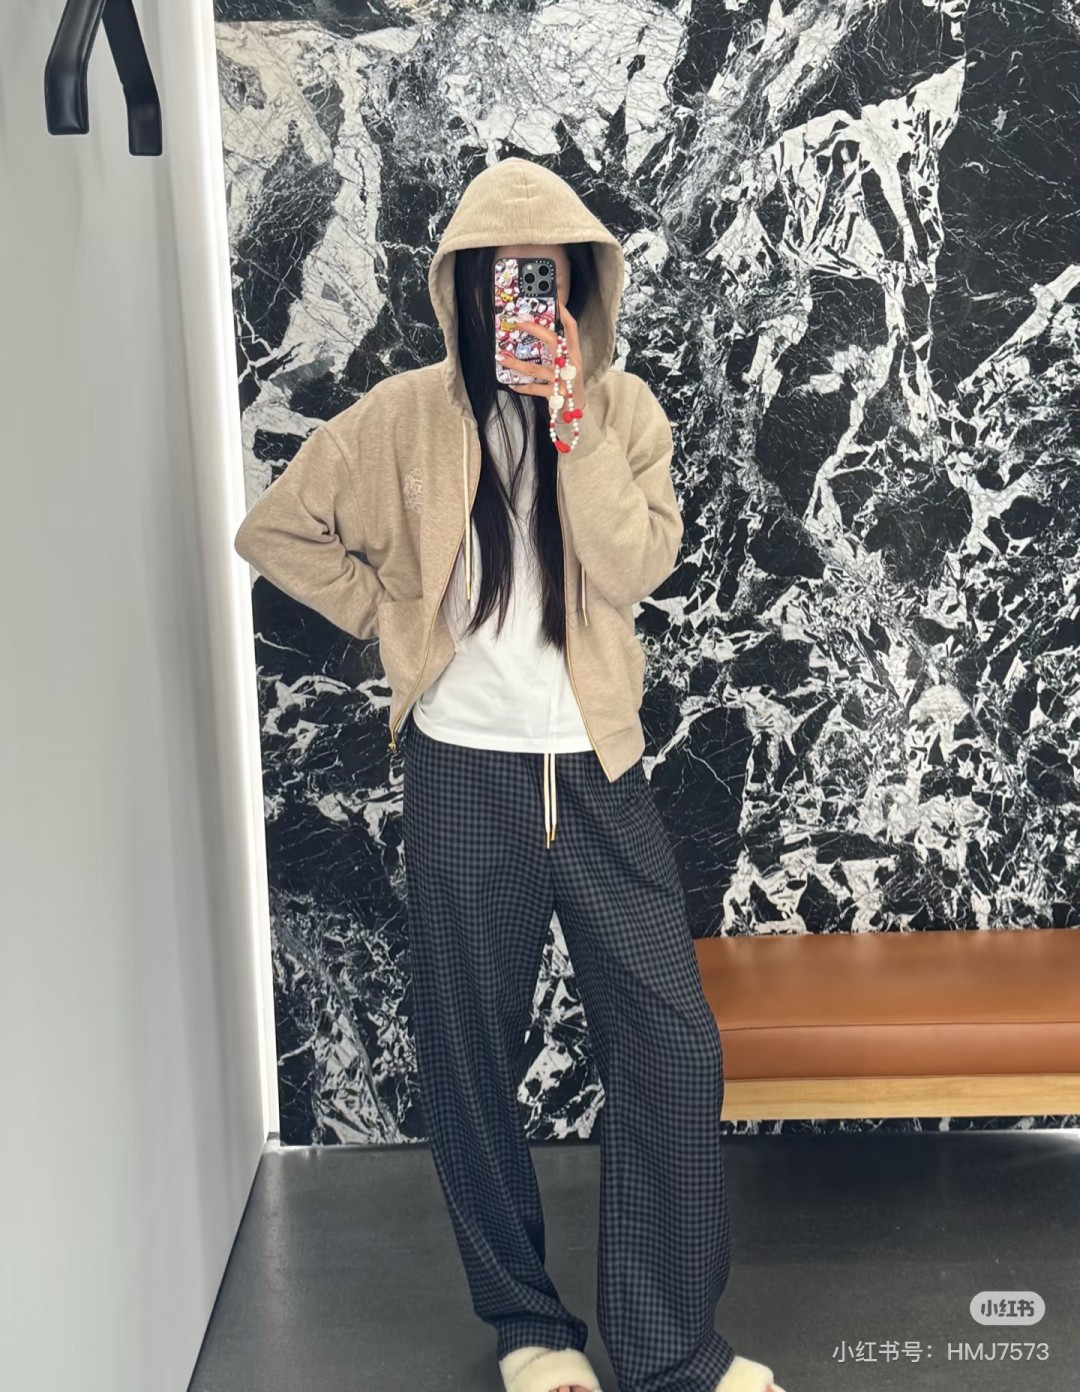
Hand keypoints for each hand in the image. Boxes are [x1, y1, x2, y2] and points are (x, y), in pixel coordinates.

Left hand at [497, 298, 586, 417]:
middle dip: (534, 329)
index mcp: (574, 353)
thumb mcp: (567, 365)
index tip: (554, 301)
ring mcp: (563, 380)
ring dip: (516, 363)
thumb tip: (536, 333)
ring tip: (501, 357)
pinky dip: (522, 386)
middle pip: (553, 341)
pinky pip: (534, 388)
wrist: (576, 411)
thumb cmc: (568, 383)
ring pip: (537, 368)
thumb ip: (557, 351)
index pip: (572, 328)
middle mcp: (571, 364)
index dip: (564, 314)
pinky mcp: (556, 395)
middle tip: (517, 322)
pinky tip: (512, 384)